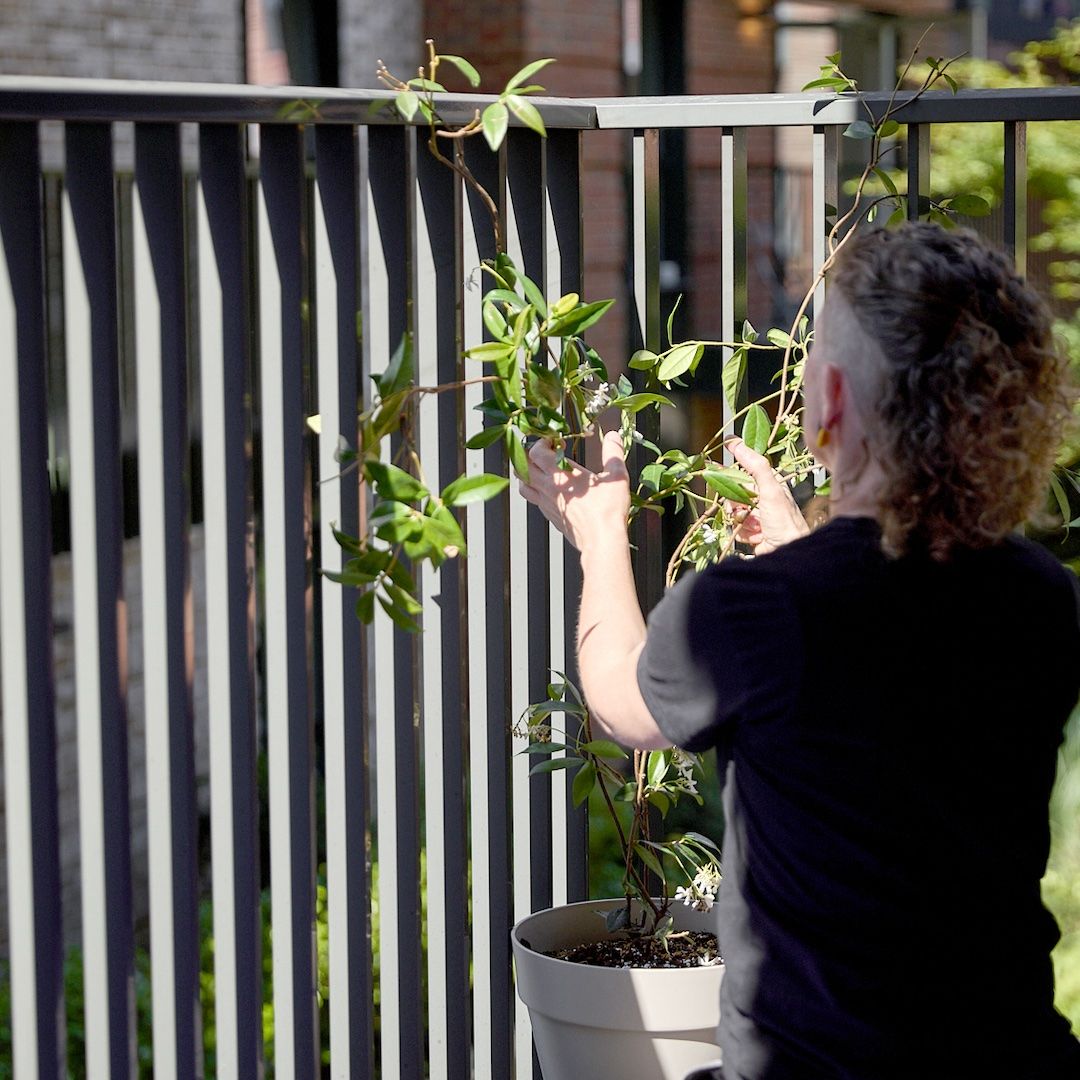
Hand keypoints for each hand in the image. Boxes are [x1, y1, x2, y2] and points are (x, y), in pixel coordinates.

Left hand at [518, 430, 630, 551]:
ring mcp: (546, 503)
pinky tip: (552, 491)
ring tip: (541, 470)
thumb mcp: (616, 476)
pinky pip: (534, 501)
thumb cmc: (608, 510)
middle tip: (544, 452)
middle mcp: (548, 488)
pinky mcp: (550, 516)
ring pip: (523, 486)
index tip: (553, 441)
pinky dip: (537, 491)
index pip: (535, 452)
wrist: (602, 540)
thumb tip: (613, 436)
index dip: (541, 442)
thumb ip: (613, 453)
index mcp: (561, 475)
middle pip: (522, 467)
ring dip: (527, 474)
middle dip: (529, 455)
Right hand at [725, 437, 809, 554]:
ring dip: (740, 520)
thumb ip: (755, 465)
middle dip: (734, 503)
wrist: (788, 551)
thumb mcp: (770, 488)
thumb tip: (736, 442)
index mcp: (768, 483)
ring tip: (754, 525)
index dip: (727, 470)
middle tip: (744, 509)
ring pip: (732, 512)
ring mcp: (755, 515)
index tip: (711, 467)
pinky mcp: (751, 532)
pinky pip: (735, 528)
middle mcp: (761, 498)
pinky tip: (756, 536)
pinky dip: (743, 533)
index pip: (742, 471)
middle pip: (732, 493)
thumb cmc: (784, 520)